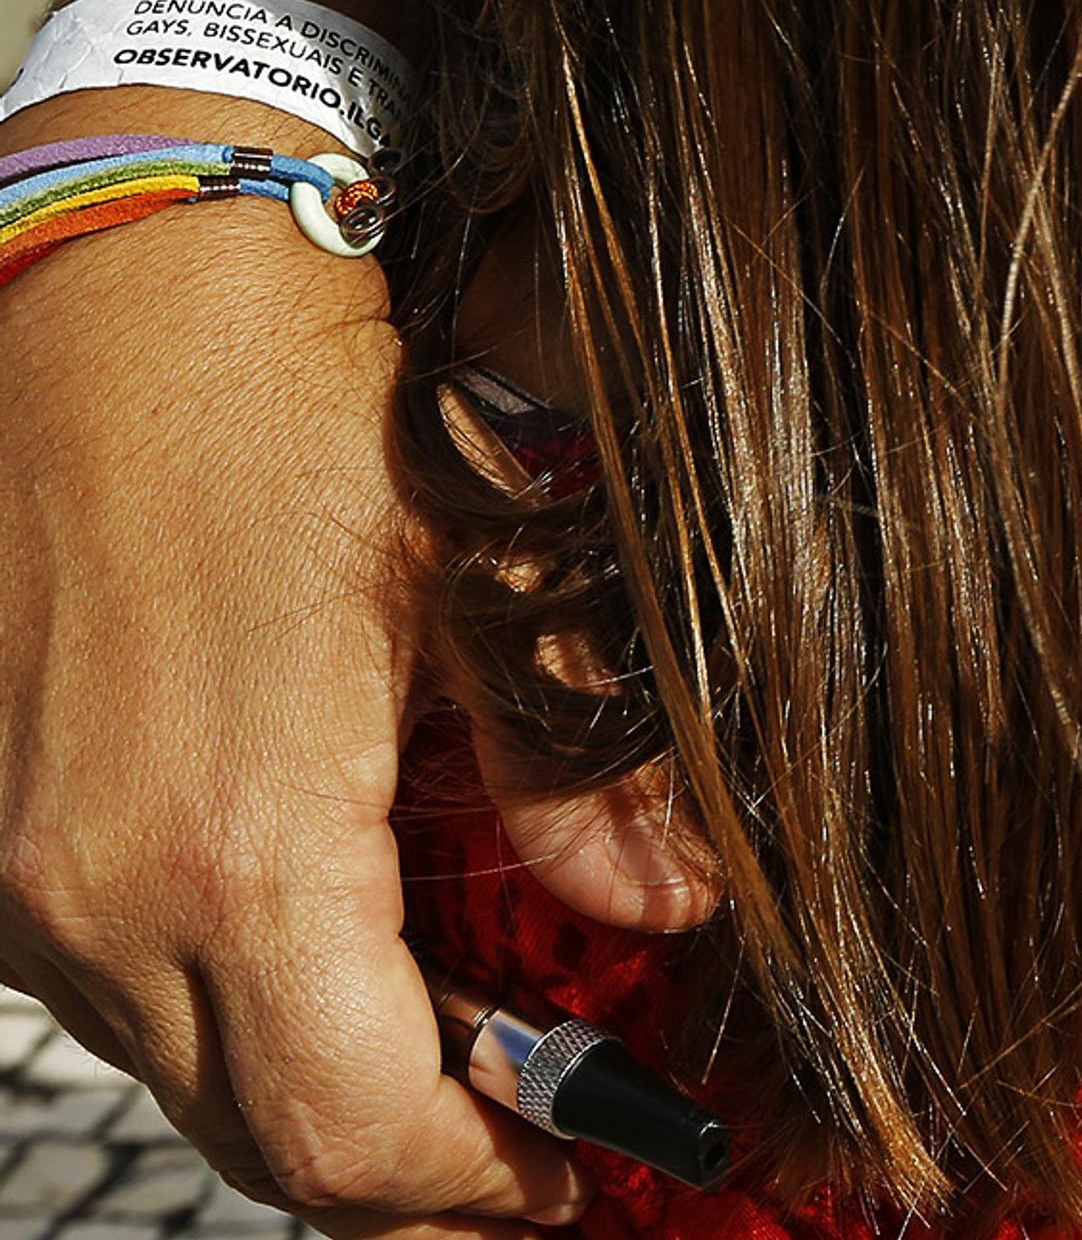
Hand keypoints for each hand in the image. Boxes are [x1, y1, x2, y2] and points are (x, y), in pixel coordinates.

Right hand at [0, 90, 589, 1239]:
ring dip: (326, 1096)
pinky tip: (341, 954)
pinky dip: (240, 1011)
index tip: (585, 1174)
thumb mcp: (479, 582)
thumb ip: (577, 778)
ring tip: (465, 1057)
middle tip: (546, 1146)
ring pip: (190, 1081)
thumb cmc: (294, 405)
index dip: (488, 1186)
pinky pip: (125, 994)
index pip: (360, 1138)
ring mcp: (23, 883)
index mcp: (236, 847)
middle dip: (418, 1175)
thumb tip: (667, 908)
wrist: (109, 281)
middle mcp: (96, 897)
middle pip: (270, 1148)